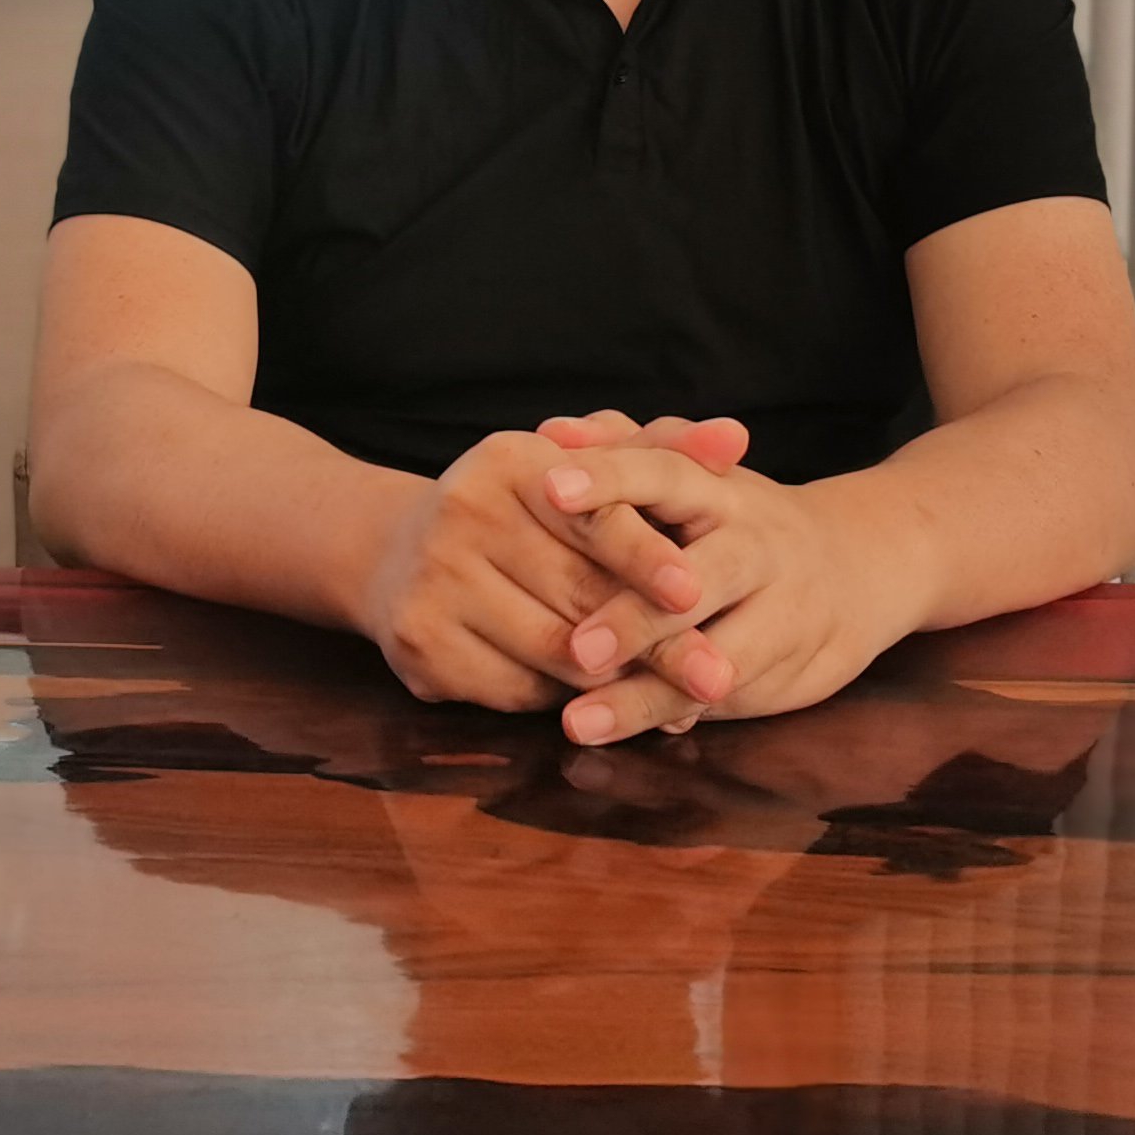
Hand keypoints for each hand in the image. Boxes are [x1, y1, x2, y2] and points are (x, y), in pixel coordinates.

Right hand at [349, 423, 730, 712]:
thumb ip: (662, 452)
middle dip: (656, 640)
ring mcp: (432, 582)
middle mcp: (462, 513)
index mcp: (508, 461)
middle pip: (578, 593)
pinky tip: (590, 696)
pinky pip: (517, 690)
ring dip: (617, 677)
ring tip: (672, 694)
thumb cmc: (521, 509)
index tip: (695, 591)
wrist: (397, 552)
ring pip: (553, 651)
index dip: (645, 557)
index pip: (591, 515)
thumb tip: (737, 437)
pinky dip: (563, 698)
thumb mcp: (583, 468)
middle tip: (715, 675)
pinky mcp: (420, 647)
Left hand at [529, 440, 929, 742]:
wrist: (859, 566)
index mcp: (720, 487)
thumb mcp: (695, 473)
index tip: (550, 489)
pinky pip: (722, 697)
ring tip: (581, 720)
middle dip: (640, 616)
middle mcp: (754, 545)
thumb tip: (551, 434)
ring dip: (647, 692)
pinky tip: (617, 732)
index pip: (663, 470)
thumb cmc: (739, 517)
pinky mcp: (784, 668)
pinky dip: (671, 714)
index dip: (609, 477)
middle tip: (580, 648)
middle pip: (701, 576)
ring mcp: (777, 611)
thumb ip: (622, 450)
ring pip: (713, 657)